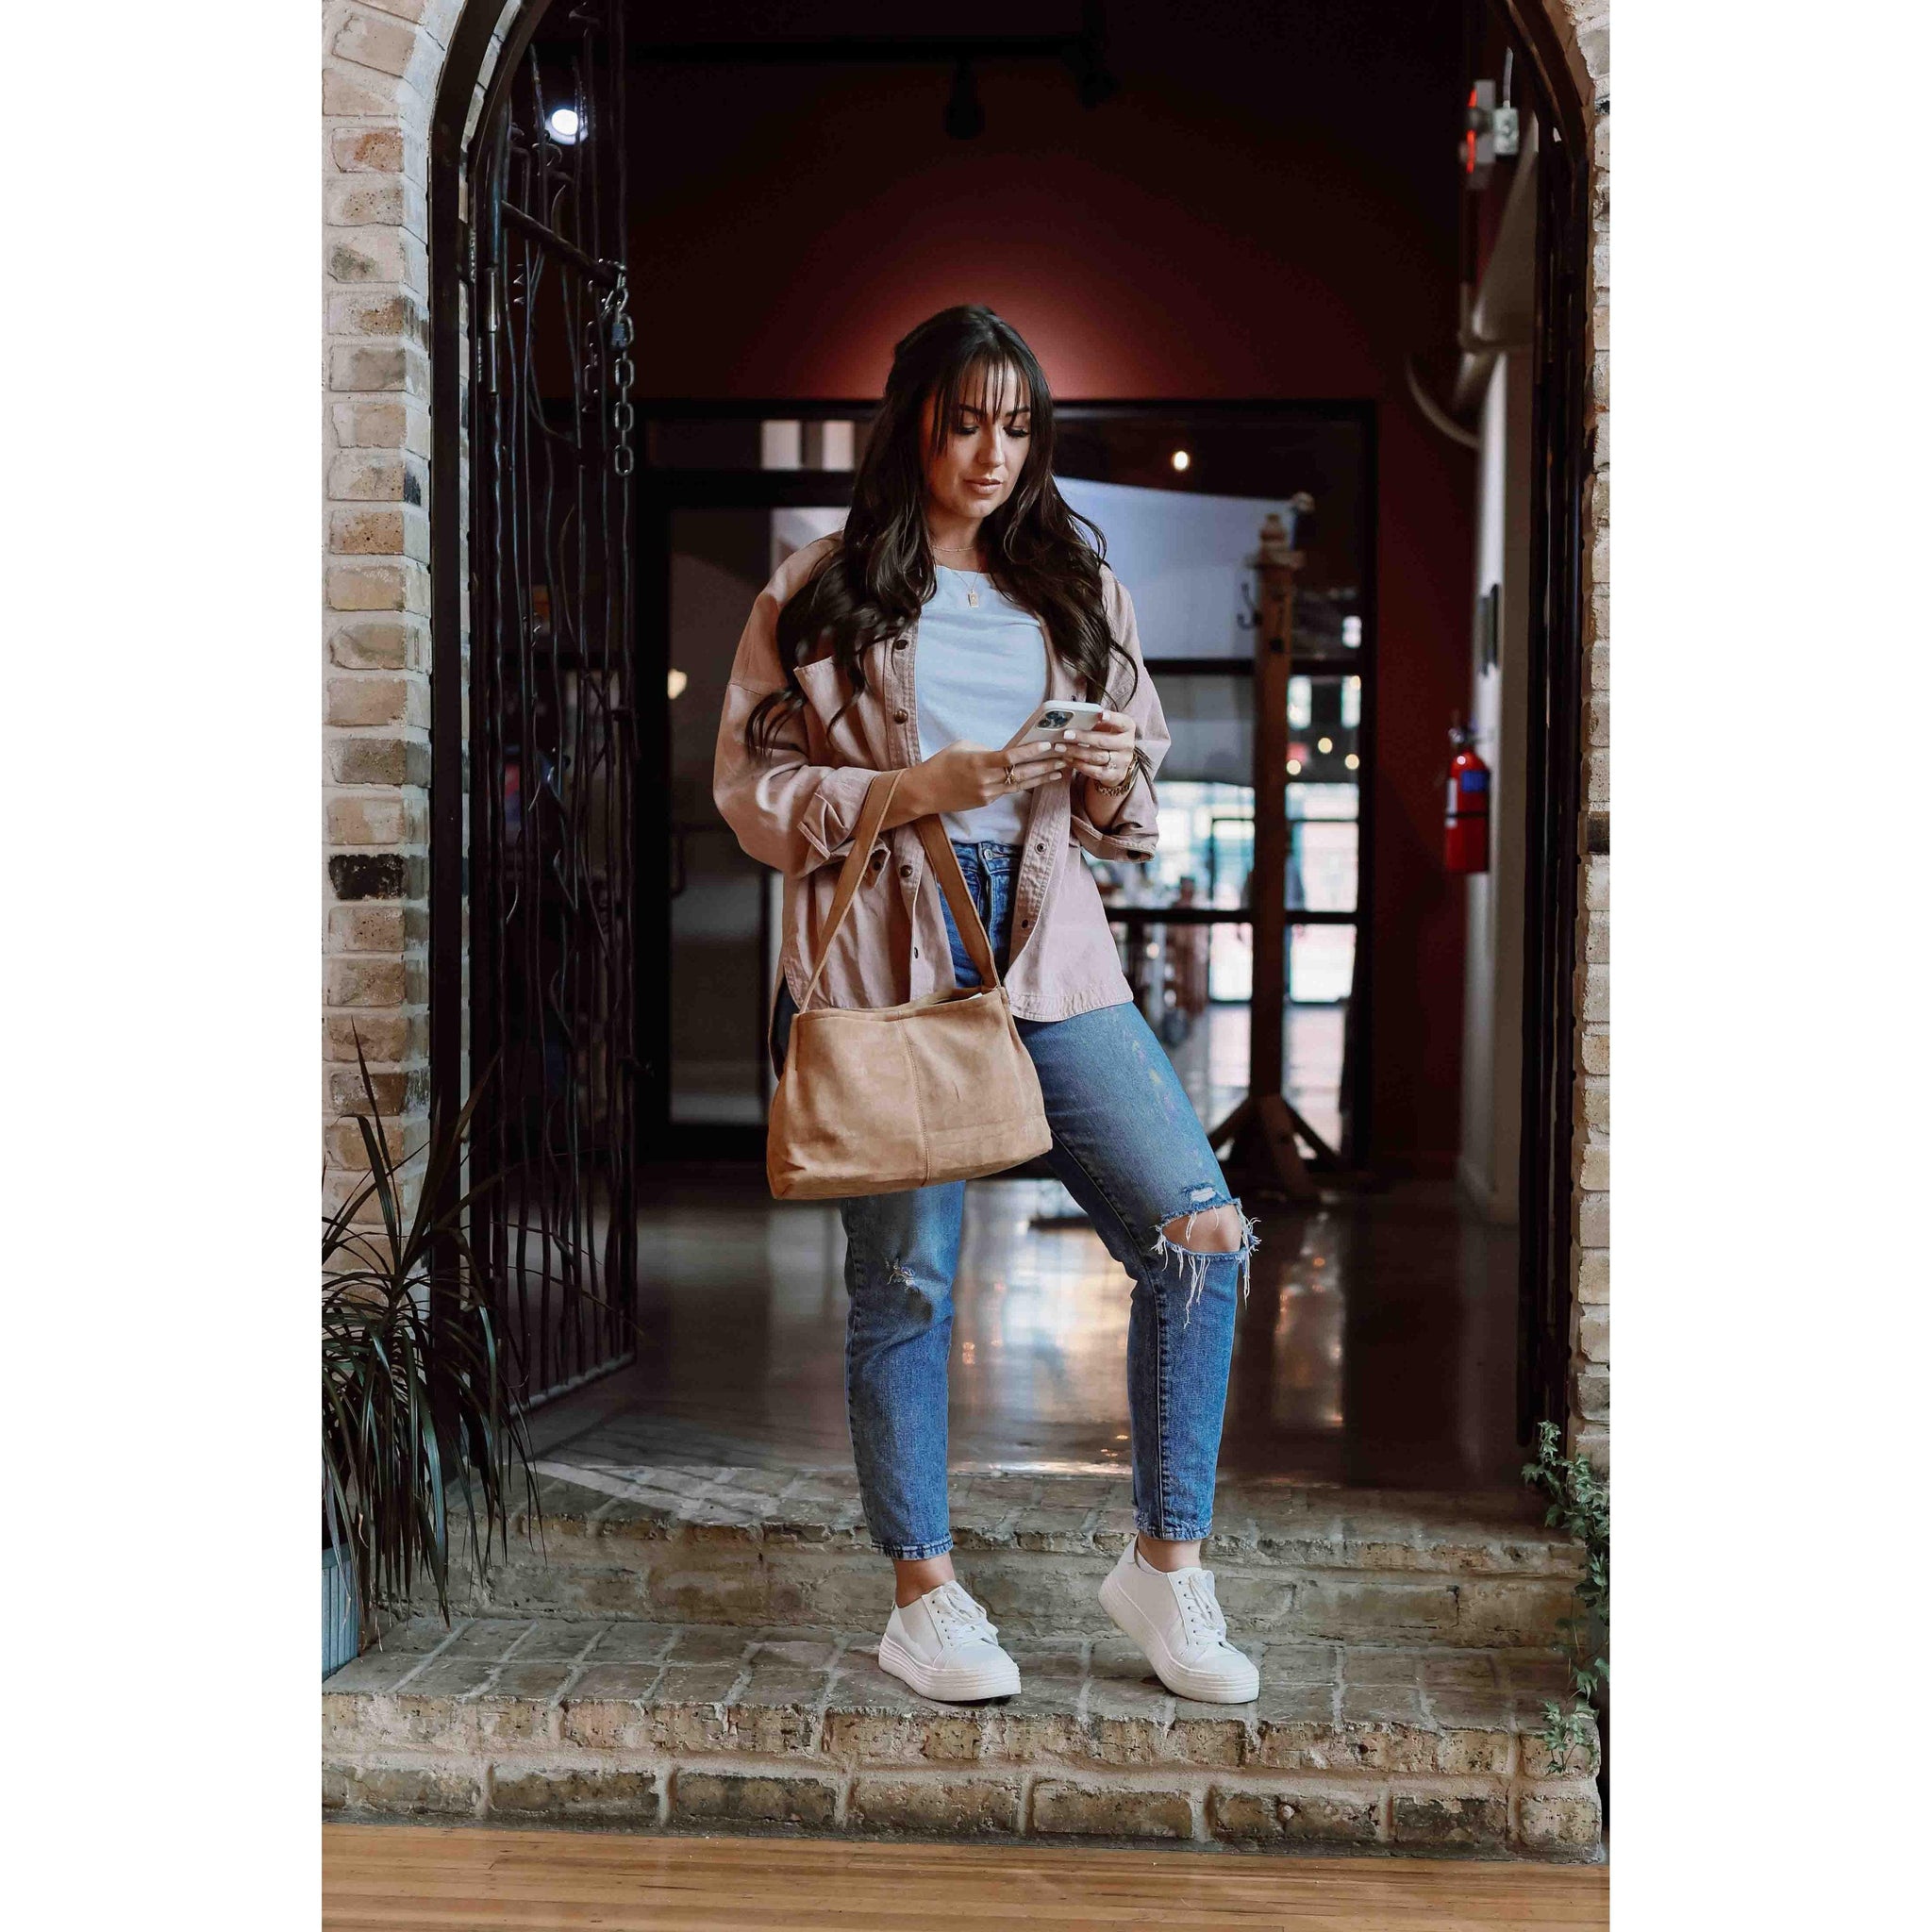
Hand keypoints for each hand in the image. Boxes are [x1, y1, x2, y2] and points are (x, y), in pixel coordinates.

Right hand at [909, 738, 1068, 816]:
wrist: (925, 791)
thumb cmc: (941, 763)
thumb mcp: (963, 747)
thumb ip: (986, 749)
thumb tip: (1006, 752)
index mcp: (979, 763)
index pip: (1011, 757)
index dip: (1030, 752)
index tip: (1047, 746)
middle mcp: (986, 781)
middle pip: (1022, 773)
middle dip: (1045, 765)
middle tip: (1065, 758)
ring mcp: (988, 794)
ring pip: (1020, 785)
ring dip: (1041, 777)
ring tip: (1059, 770)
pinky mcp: (987, 801)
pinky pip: (1009, 790)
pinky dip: (1024, 783)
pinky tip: (1038, 778)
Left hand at [1060, 710, 1137, 787]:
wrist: (1117, 763)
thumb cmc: (1107, 739)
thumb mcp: (1106, 727)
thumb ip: (1095, 722)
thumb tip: (1072, 719)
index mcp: (1127, 728)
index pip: (1121, 722)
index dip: (1112, 718)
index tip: (1100, 714)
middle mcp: (1127, 744)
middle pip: (1103, 741)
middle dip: (1082, 737)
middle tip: (1065, 735)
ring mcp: (1122, 761)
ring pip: (1096, 756)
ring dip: (1076, 752)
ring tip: (1060, 748)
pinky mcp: (1114, 775)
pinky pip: (1094, 771)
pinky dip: (1079, 765)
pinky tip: (1068, 760)